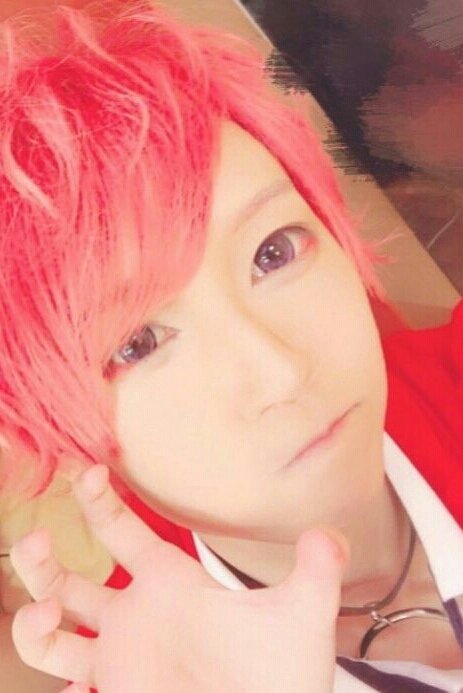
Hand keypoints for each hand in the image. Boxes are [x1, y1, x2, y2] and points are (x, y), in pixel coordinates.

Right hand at [10, 465, 347, 692]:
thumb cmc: (284, 674)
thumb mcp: (302, 615)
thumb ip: (317, 570)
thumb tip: (331, 533)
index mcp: (169, 582)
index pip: (120, 530)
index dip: (97, 499)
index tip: (86, 470)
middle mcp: (136, 614)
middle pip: (68, 577)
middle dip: (41, 559)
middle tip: (36, 539)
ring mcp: (121, 656)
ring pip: (52, 633)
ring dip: (33, 618)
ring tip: (45, 615)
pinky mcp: (115, 690)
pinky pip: (64, 684)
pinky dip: (53, 675)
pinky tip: (66, 675)